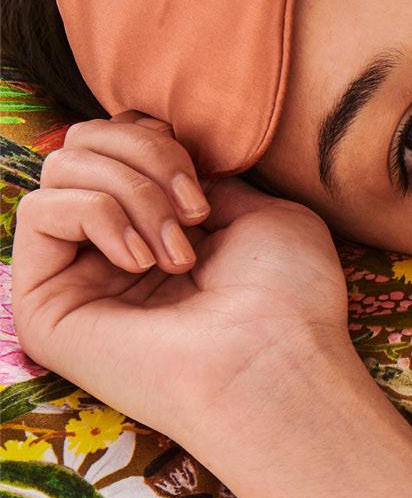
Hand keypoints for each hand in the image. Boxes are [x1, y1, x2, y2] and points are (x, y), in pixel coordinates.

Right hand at [9, 111, 353, 441]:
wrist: (275, 362)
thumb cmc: (287, 298)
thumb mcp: (258, 212)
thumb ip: (199, 179)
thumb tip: (161, 151)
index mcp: (160, 230)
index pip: (119, 140)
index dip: (156, 135)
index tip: (204, 174)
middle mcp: (112, 252)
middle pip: (84, 143)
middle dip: (145, 153)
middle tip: (194, 210)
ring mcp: (76, 278)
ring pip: (62, 169)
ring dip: (131, 190)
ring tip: (178, 251)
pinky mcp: (44, 306)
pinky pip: (39, 211)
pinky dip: (97, 214)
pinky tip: (141, 260)